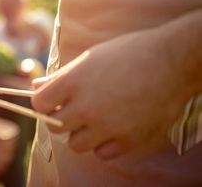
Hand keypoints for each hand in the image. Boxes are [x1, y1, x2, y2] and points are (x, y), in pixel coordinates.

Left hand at [31, 28, 190, 160]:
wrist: (170, 61)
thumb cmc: (128, 53)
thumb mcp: (89, 58)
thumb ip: (62, 76)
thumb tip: (37, 86)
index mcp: (73, 82)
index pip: (40, 103)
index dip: (44, 102)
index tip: (52, 99)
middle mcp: (86, 106)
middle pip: (55, 126)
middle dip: (61, 117)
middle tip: (76, 108)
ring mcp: (107, 126)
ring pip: (76, 144)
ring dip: (81, 133)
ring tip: (96, 118)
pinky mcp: (128, 140)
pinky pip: (102, 153)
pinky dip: (104, 144)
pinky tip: (113, 127)